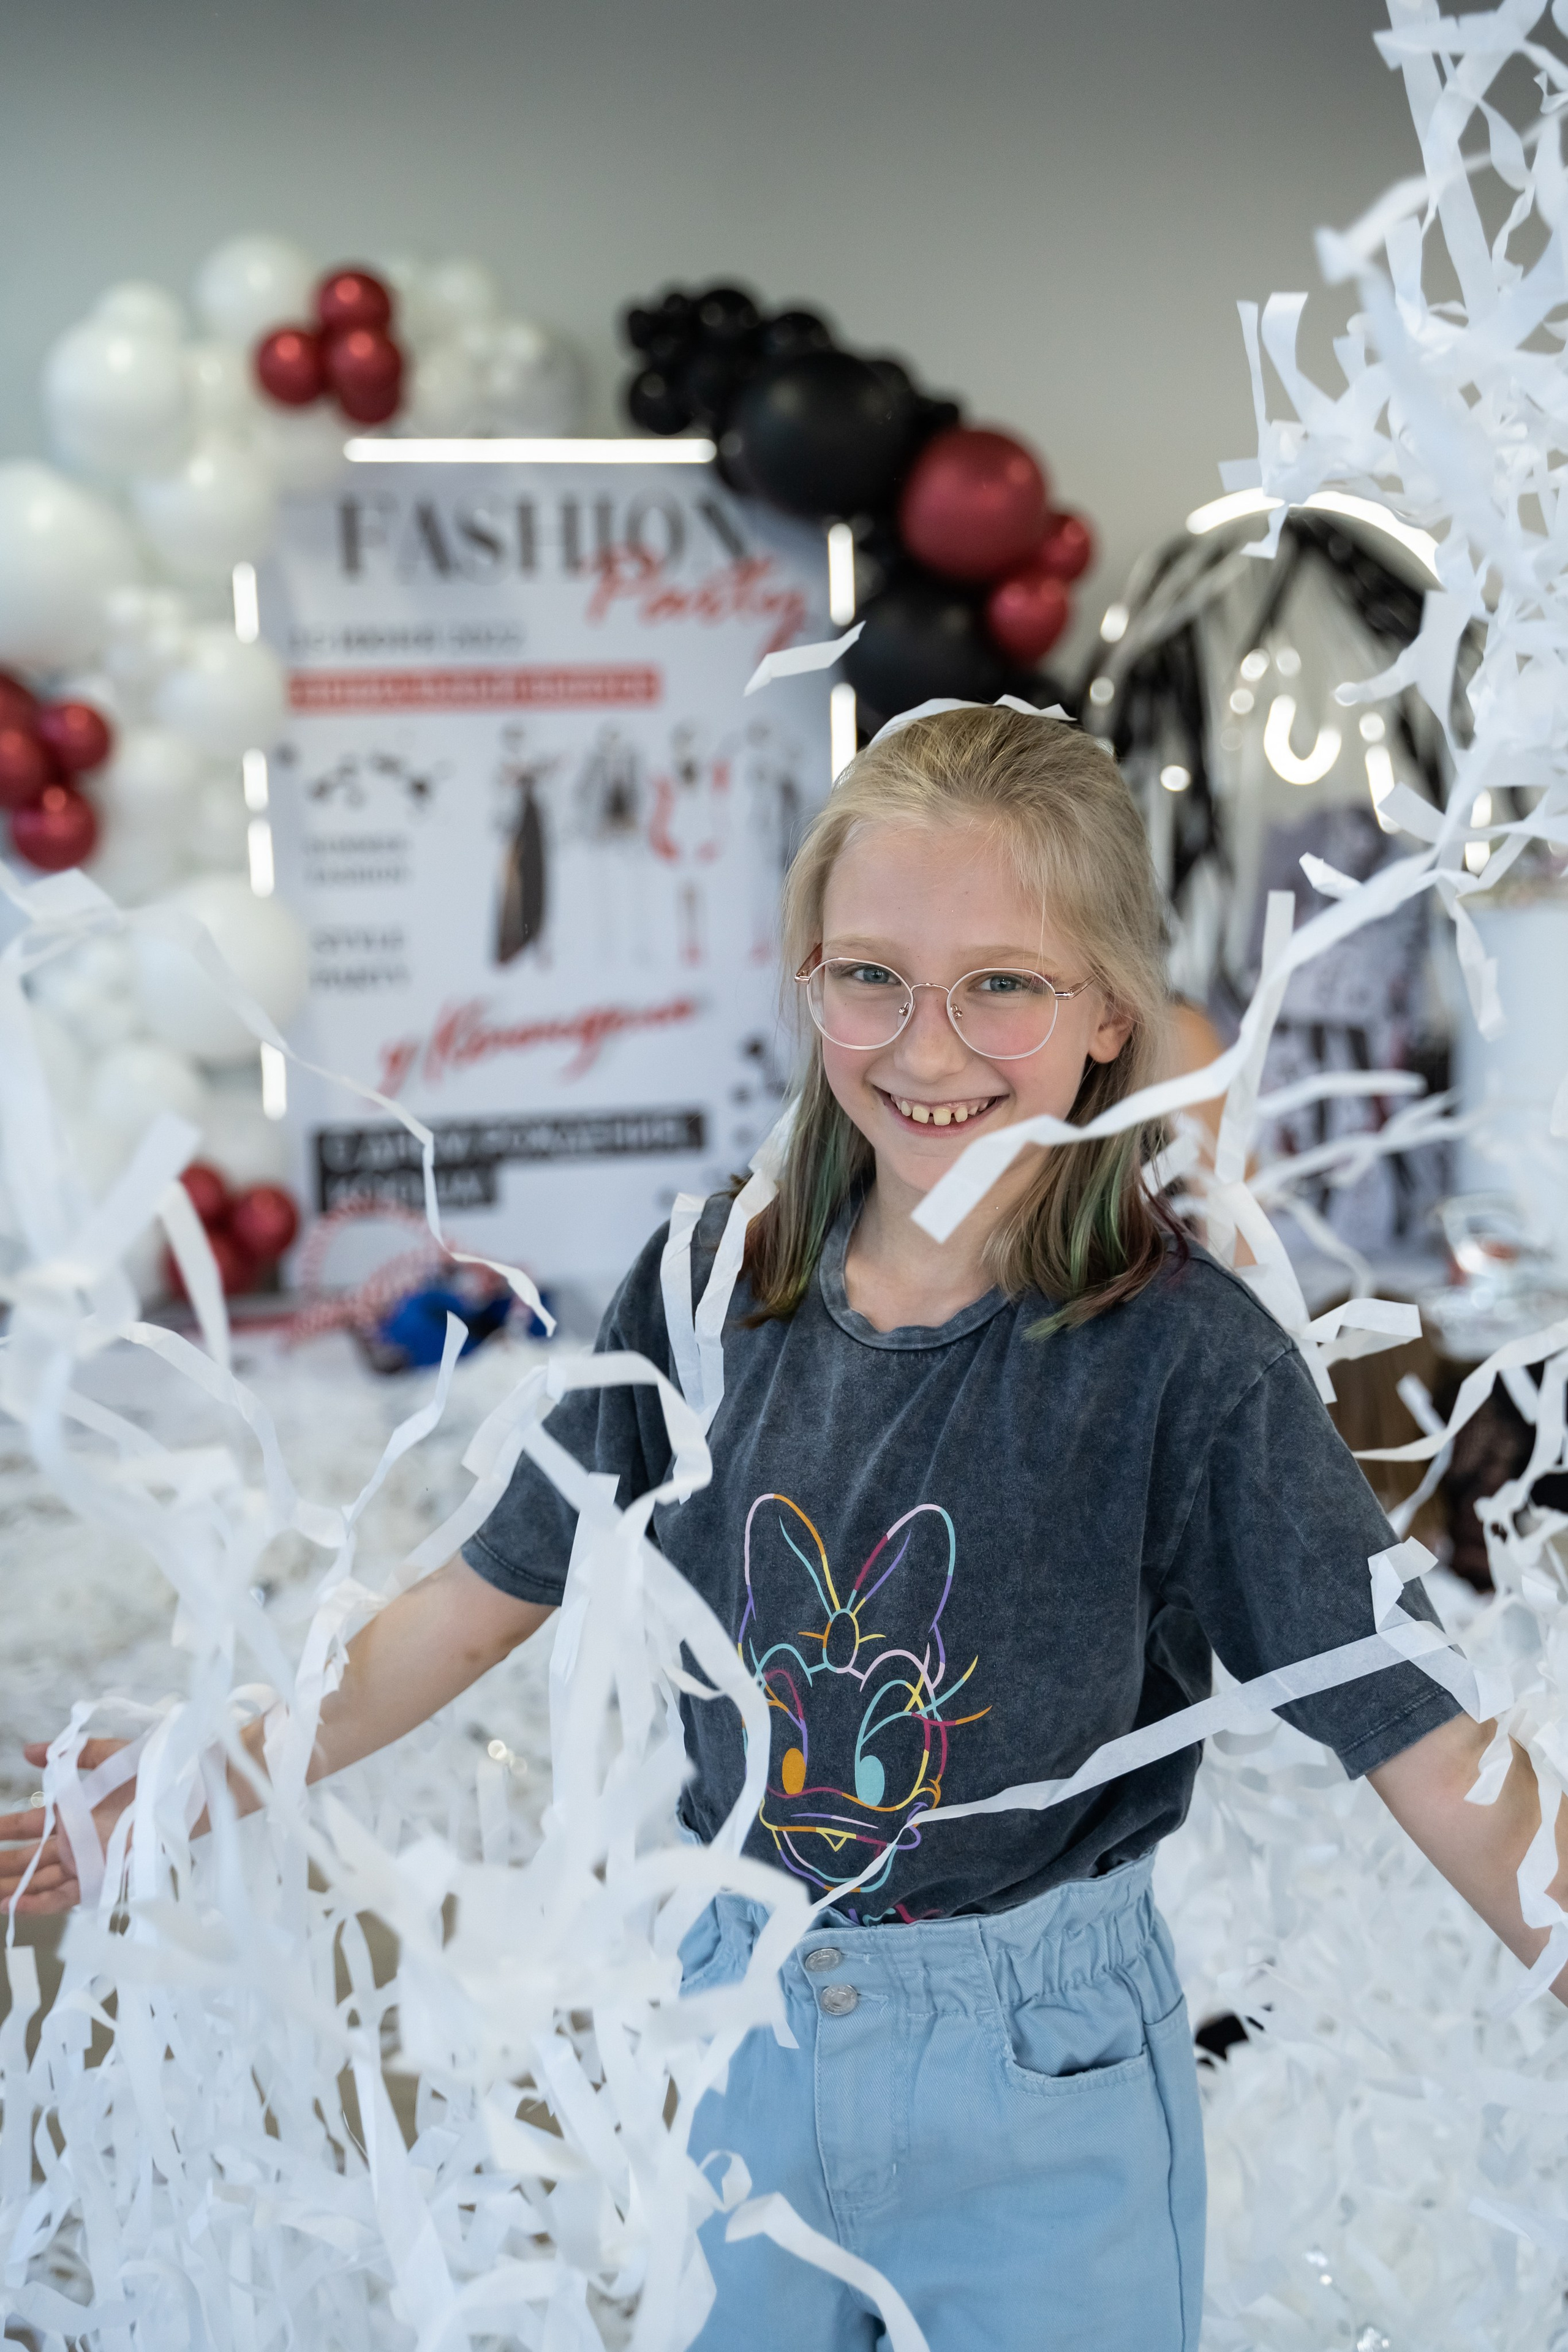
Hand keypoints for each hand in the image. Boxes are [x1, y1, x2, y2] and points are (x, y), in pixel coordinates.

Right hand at [0, 1739, 134, 1916]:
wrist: (184, 1790)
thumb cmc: (149, 1771)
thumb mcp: (105, 1756)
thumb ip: (69, 1755)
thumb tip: (29, 1750)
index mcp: (74, 1813)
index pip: (30, 1825)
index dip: (6, 1829)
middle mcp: (76, 1840)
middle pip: (29, 1859)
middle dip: (3, 1865)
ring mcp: (86, 1860)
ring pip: (39, 1881)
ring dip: (11, 1888)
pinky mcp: (100, 1876)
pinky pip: (64, 1895)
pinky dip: (38, 1903)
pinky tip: (11, 1905)